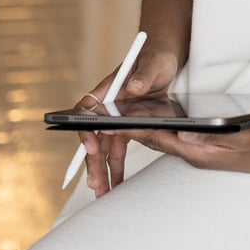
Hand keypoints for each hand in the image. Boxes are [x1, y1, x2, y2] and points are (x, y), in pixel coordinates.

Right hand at [78, 46, 180, 196]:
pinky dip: (115, 167)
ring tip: (103, 192)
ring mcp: (115, 118)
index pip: (88, 112)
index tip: (91, 145)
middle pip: (94, 136)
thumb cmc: (154, 57)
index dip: (86, 129)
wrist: (163, 61)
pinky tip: (116, 184)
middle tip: (95, 183)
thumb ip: (143, 75)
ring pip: (104, 148)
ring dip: (102, 170)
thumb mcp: (153, 63)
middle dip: (93, 162)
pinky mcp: (127, 126)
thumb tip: (134, 87)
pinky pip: (117, 150)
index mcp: (107, 90)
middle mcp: (107, 107)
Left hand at [102, 117, 249, 179]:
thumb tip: (182, 133)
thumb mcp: (244, 136)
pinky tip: (156, 117)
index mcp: (200, 152)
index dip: (133, 127)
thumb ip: (212, 136)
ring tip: (121, 115)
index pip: (158, 137)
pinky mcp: (211, 146)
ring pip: (166, 137)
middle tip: (105, 117)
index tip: (110, 118)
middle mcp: (197, 153)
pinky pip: (179, 136)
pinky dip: (163, 127)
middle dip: (132, 129)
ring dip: (144, 128)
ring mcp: (204, 150)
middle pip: (156, 138)